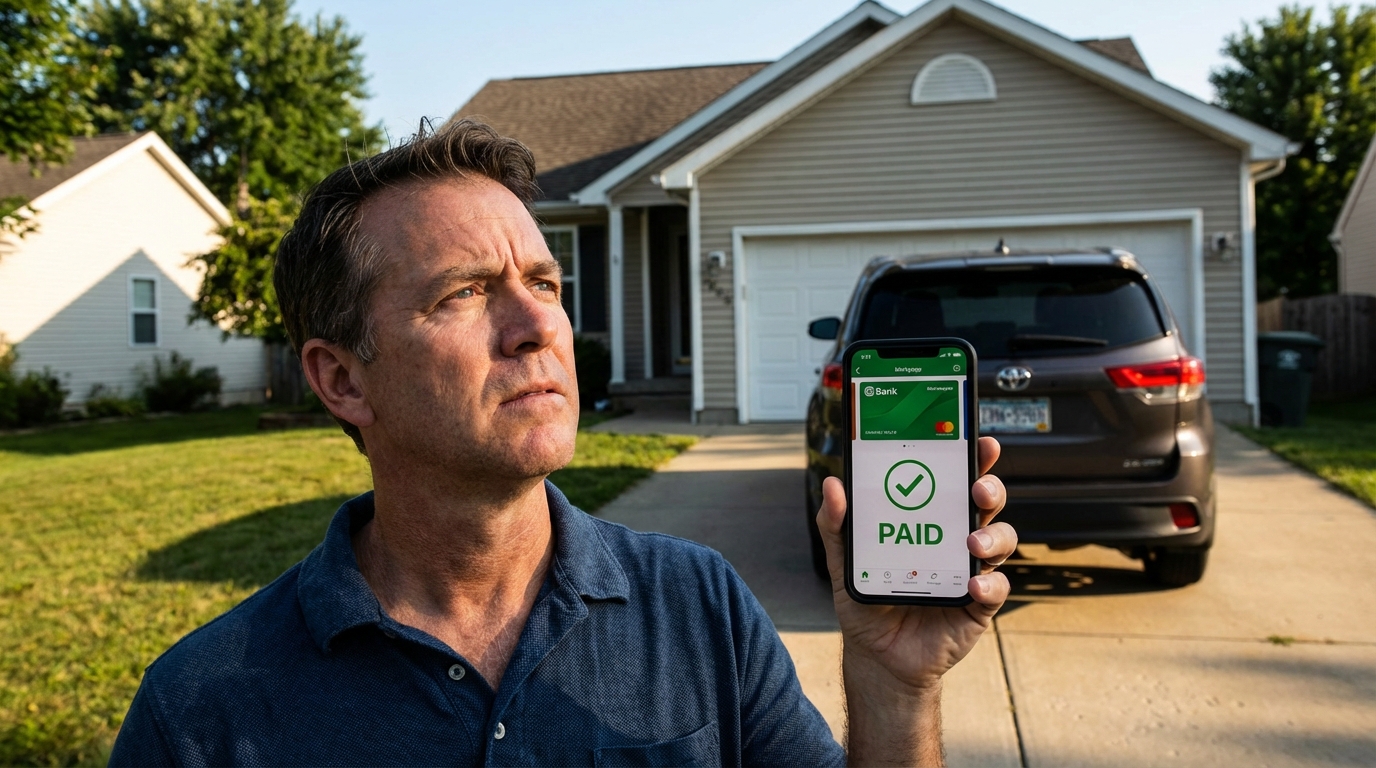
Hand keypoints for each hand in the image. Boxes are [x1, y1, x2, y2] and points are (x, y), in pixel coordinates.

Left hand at [818, 437, 1015, 764]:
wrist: (878, 656)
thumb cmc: (868, 600)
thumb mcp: (845, 561)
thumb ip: (836, 524)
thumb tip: (831, 485)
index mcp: (930, 519)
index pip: (955, 480)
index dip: (973, 459)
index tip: (979, 441)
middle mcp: (956, 538)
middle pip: (986, 504)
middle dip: (990, 488)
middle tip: (977, 488)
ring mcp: (971, 569)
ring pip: (1001, 541)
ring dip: (992, 536)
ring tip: (971, 542)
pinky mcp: (978, 605)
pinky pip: (996, 588)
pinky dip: (990, 584)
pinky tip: (974, 585)